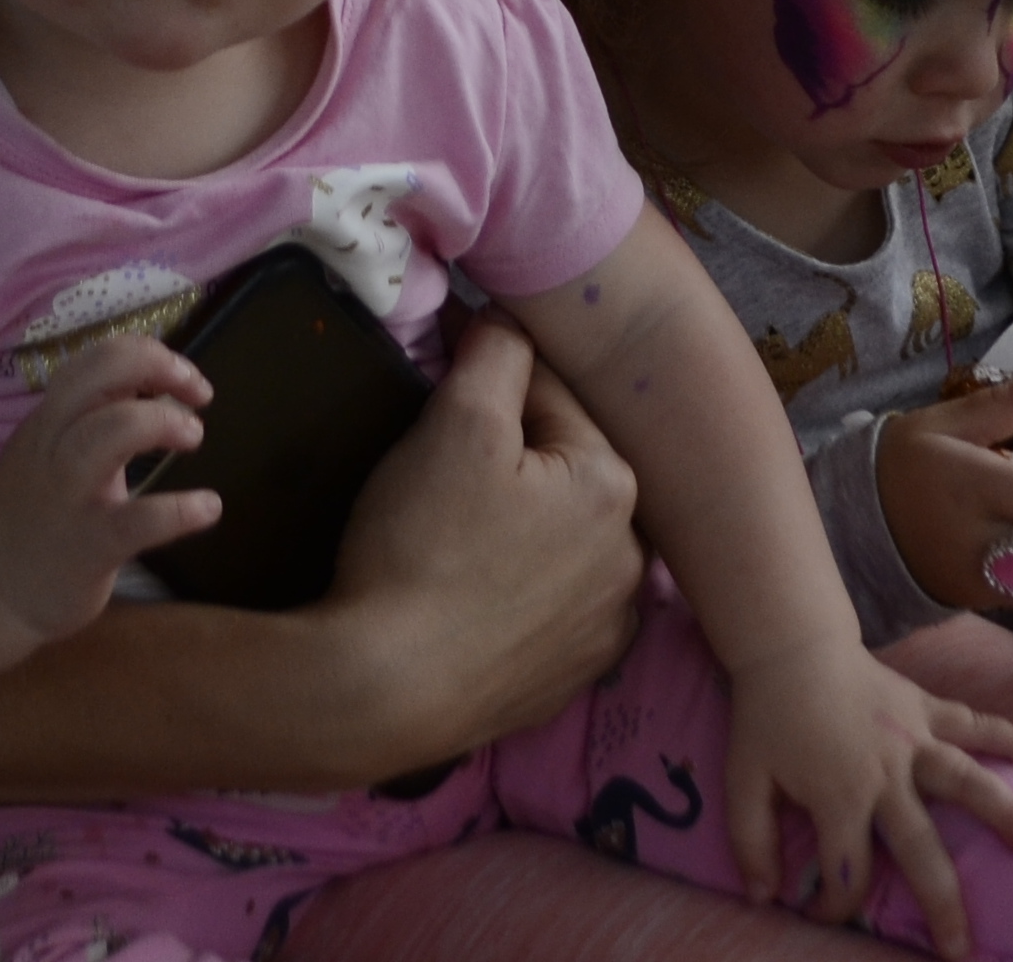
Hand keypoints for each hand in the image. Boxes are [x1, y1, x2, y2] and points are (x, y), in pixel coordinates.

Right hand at [0, 334, 218, 643]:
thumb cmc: (36, 513)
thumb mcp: (48, 450)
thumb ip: (91, 412)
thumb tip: (147, 374)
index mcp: (47, 421)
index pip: (93, 360)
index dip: (148, 355)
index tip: (182, 376)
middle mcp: (51, 449)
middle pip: (97, 379)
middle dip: (157, 369)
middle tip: (197, 396)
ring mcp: (67, 498)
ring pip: (108, 433)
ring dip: (161, 421)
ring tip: (193, 436)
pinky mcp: (88, 547)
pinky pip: (136, 521)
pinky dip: (179, 510)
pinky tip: (208, 507)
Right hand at [320, 322, 646, 774]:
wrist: (381, 691)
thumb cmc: (420, 547)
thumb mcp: (455, 422)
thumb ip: (495, 354)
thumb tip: (508, 321)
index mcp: (614, 486)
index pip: (547, 397)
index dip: (484, 388)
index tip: (437, 398)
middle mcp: (631, 560)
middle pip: (560, 472)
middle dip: (509, 460)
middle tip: (436, 477)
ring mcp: (605, 630)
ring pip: (559, 541)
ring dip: (521, 526)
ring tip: (452, 539)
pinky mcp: (570, 681)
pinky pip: (549, 609)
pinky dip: (518, 594)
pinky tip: (471, 595)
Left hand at [718, 640, 1012, 954]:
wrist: (791, 644)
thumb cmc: (766, 717)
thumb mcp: (741, 781)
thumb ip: (750, 841)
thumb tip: (763, 896)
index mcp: (840, 796)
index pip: (847, 872)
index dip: (835, 905)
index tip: (823, 914)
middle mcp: (886, 773)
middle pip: (921, 848)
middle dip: (941, 904)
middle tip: (961, 948)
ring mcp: (913, 739)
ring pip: (967, 780)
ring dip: (1004, 814)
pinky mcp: (926, 709)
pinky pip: (973, 725)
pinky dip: (1010, 739)